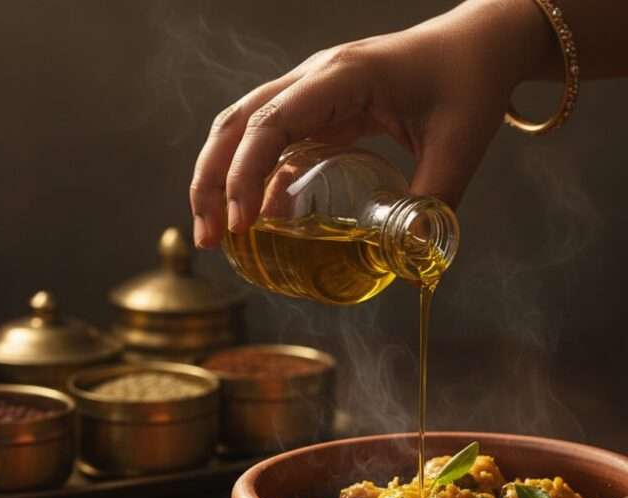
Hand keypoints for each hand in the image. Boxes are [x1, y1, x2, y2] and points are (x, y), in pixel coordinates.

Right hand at [189, 0, 554, 247]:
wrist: (479, 43)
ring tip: (217, 235)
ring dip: (221, 181)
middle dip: (212, 182)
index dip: (245, 173)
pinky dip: (256, 182)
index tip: (242, 224)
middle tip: (210, 239)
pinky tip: (260, 221)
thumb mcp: (458, 145)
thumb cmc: (468, 82)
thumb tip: (407, 262)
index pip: (271, 122)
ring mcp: (311, 94)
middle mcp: (314, 80)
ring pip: (242, 132)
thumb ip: (433, 202)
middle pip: (236, 125)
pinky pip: (273, 146)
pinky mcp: (318, 113)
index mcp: (342, 77)